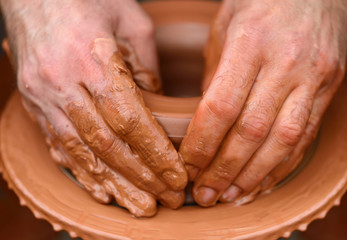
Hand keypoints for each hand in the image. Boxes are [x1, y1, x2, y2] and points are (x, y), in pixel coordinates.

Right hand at [1, 0, 187, 216]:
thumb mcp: (129, 20)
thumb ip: (146, 64)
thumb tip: (158, 102)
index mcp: (92, 58)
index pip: (129, 119)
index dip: (155, 153)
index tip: (177, 176)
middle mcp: (63, 83)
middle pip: (106, 144)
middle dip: (140, 177)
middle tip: (167, 200)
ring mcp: (44, 97)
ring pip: (82, 152)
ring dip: (114, 184)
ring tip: (141, 208)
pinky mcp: (35, 104)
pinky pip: (58, 146)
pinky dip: (82, 172)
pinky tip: (102, 192)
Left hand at [180, 0, 346, 206]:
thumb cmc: (260, 3)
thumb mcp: (225, 29)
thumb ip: (215, 77)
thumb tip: (204, 123)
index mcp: (250, 44)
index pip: (221, 107)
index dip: (202, 144)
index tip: (188, 167)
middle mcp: (285, 64)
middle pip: (252, 132)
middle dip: (225, 170)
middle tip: (206, 195)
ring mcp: (312, 78)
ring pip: (283, 140)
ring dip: (254, 175)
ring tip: (231, 196)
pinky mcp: (328, 88)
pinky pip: (306, 135)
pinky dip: (283, 164)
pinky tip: (263, 181)